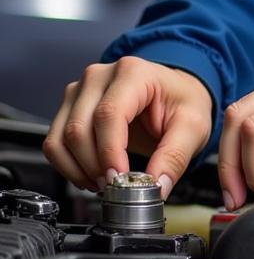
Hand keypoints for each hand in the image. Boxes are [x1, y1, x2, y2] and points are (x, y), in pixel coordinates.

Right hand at [43, 57, 212, 196]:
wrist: (175, 93)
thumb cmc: (183, 101)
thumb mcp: (193, 127)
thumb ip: (175, 157)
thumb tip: (155, 186)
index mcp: (133, 73)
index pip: (108, 114)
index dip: (109, 152)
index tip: (120, 179)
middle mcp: (100, 76)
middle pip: (79, 128)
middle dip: (94, 166)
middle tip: (115, 186)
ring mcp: (81, 90)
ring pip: (60, 138)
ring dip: (77, 169)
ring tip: (104, 184)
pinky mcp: (70, 107)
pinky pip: (54, 142)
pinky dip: (67, 166)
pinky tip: (89, 176)